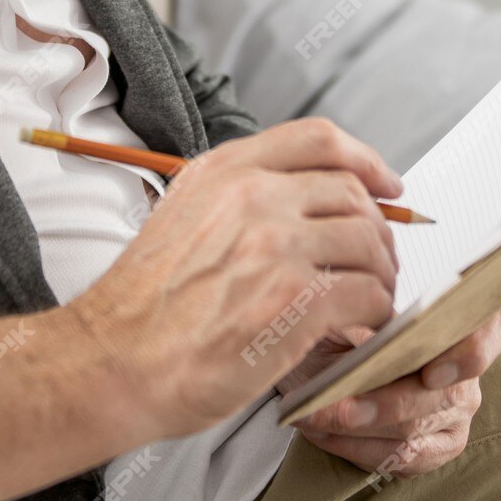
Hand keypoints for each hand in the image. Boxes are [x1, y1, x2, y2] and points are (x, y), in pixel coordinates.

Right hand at [65, 120, 403, 441]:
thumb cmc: (144, 307)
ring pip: (368, 242)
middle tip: (379, 262)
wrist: (113, 361)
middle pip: (353, 192)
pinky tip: (358, 329)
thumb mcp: (182, 216)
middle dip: (379, 230)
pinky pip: (366, 294)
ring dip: (381, 275)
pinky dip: (375, 312)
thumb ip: (239, 201)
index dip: (366, 159)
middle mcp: (253, 197)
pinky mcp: (294, 301)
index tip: (387, 184)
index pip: (318, 138)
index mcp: (225, 171)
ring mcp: (276, 246)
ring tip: (371, 300)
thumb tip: (302, 206)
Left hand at [285, 302, 500, 477]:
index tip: (432, 370)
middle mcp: (469, 373)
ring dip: (361, 430)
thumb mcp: (353, 309)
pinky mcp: (438, 448)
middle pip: (443, 396)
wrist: (326, 358)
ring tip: (318, 418)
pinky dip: (358, 448)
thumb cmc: (346, 326)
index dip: (474, 351)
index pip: (498, 328)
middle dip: (386, 405)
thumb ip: (369, 316)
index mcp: (463, 323)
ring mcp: (457, 415)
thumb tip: (368, 333)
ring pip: (417, 433)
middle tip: (340, 405)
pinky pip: (403, 460)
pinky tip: (326, 434)